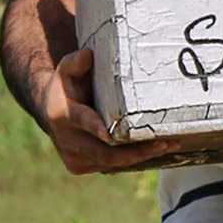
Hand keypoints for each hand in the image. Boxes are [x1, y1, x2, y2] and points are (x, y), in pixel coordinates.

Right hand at [39, 48, 174, 175]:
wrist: (52, 110)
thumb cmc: (68, 86)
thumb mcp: (68, 69)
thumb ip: (77, 62)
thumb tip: (89, 55)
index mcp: (63, 114)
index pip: (81, 122)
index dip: (95, 128)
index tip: (109, 135)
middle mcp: (66, 140)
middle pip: (104, 153)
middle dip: (136, 151)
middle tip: (165, 144)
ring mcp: (73, 157)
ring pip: (110, 163)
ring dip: (141, 157)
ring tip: (170, 146)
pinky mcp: (80, 166)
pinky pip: (111, 166)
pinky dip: (133, 160)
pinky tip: (156, 151)